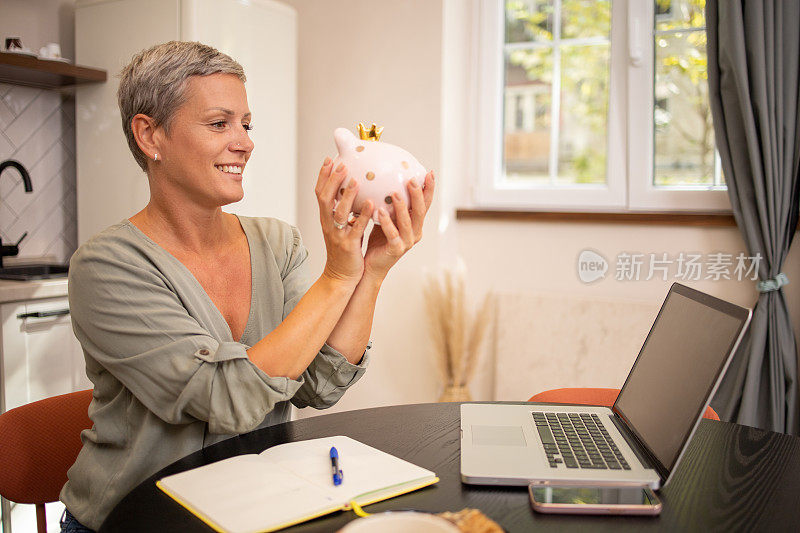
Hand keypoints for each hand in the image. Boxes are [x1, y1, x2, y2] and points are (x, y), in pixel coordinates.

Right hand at [315, 158, 373, 284]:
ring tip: (356, 180)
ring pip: (339, 212)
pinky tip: (371, 204)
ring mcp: (337, 235)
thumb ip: (346, 210)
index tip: (330, 158)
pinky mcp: (348, 246)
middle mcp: (328, 224)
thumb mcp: (342, 227)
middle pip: (325, 199)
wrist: (341, 276)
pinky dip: (362, 215)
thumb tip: (356, 191)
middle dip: (332, 180)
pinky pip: (355, 228)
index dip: (323, 176)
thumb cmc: (345, 250)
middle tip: (343, 164)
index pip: (320, 193)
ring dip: (347, 195)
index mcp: (326, 219)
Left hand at [363, 171, 434, 278]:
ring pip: (407, 222)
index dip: (428, 189)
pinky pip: (392, 234)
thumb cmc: (379, 239)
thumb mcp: (387, 218)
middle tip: (412, 180)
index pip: (425, 203)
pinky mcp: (396, 250)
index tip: (429, 173)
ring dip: (402, 207)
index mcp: (415, 224)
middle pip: (420, 211)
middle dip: (417, 194)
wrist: (371, 264)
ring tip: (396, 193)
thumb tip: (384, 179)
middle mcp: (415, 232)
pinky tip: (380, 212)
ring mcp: (407, 242)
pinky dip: (387, 222)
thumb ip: (390, 204)